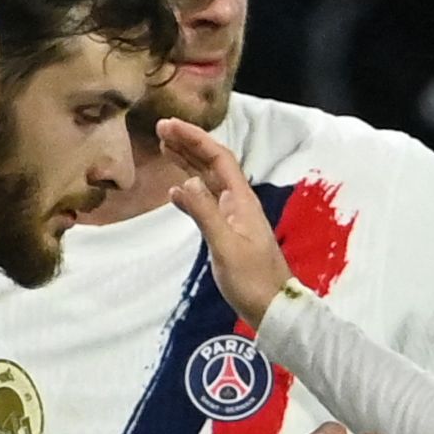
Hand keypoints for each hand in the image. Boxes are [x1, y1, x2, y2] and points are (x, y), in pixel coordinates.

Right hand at [151, 117, 290, 321]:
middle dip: (188, 145)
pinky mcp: (227, 232)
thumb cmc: (252, 280)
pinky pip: (206, 203)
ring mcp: (233, 217)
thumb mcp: (225, 247)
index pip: (217, 158)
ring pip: (208, 181)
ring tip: (165, 148)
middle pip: (212, 164)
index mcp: (241, 200)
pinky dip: (189, 192)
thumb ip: (205, 214)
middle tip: (161, 129)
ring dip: (188, 163)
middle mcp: (238, 203)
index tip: (169, 126)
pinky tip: (175, 192)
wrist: (272, 307)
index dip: (194, 139)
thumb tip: (185, 181)